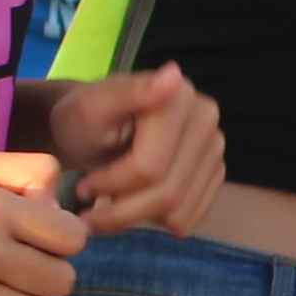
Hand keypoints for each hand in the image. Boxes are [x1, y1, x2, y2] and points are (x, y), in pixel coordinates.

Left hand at [38, 64, 224, 234]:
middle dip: (121, 211)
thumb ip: (127, 94)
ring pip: (179, 211)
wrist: (93, 130)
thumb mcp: (90, 108)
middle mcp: (206, 120)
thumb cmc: (83, 120)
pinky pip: (190, 218)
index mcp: (178, 98)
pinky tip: (134, 203)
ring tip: (109, 204)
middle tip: (89, 211)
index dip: (112, 185)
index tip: (81, 188)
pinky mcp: (214, 173)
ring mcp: (214, 148)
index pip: (150, 167)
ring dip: (136, 218)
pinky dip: (155, 221)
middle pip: (168, 193)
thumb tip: (173, 75)